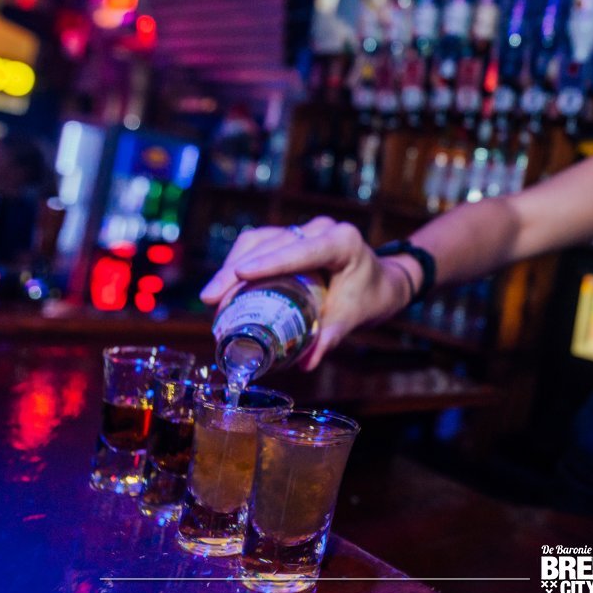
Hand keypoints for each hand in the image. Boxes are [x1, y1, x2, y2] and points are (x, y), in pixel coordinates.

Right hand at [200, 217, 412, 369]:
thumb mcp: (353, 317)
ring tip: (211, 298)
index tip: (240, 274)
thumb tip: (305, 364)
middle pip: (273, 243)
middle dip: (237, 270)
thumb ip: (331, 337)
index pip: (303, 250)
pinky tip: (223, 287)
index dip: (271, 261)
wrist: (380, 282)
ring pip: (260, 240)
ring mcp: (305, 229)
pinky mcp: (291, 235)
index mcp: (342, 242)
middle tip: (212, 299)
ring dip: (231, 266)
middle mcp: (322, 228)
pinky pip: (260, 244)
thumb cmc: (369, 298)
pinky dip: (239, 263)